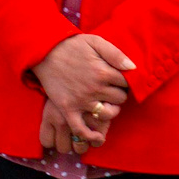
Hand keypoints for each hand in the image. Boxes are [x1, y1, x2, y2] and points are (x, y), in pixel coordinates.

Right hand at [33, 34, 133, 149]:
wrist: (45, 51)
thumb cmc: (72, 45)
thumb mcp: (96, 41)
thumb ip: (116, 54)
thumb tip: (133, 68)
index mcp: (103, 72)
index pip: (126, 83)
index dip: (125, 81)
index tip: (118, 79)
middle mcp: (95, 88)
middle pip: (119, 98)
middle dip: (118, 93)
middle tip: (111, 89)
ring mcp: (81, 101)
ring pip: (107, 113)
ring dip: (111, 110)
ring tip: (107, 104)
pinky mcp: (68, 109)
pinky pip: (81, 128)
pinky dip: (90, 136)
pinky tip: (98, 137)